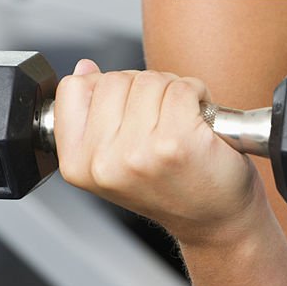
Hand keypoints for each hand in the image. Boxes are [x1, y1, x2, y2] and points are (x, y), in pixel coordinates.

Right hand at [53, 59, 261, 243]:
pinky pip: (182, 87)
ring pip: (149, 78)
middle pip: (114, 78)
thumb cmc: (170, 183)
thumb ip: (94, 112)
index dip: (103, 88)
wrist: (213, 216)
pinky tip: (198, 118)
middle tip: (158, 119)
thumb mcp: (115, 155)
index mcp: (79, 164)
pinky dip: (197, 93)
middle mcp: (104, 162)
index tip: (123, 110)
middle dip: (142, 88)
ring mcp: (139, 152)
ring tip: (178, 120)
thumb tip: (84, 69)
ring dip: (172, 89)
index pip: (73, 89)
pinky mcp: (176, 141)